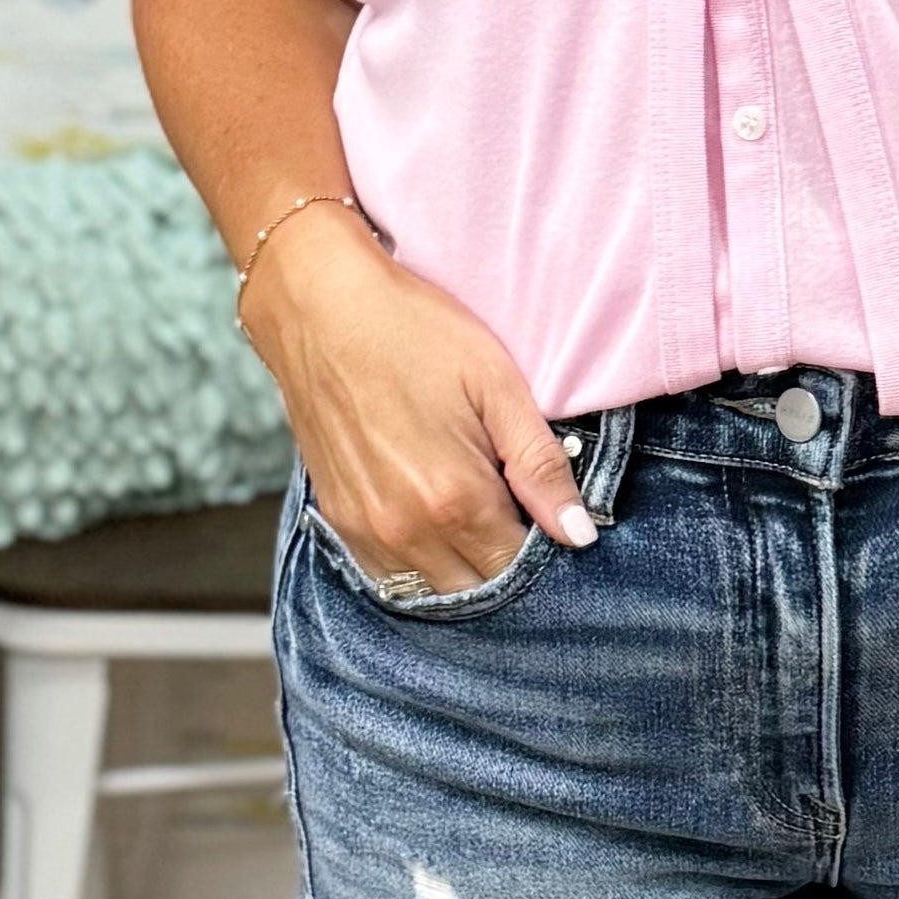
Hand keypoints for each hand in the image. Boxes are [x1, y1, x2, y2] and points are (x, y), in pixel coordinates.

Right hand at [239, 203, 594, 592]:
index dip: (544, 548)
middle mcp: (406, 530)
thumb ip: (541, 466)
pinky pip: (389, 576)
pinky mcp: (338, 519)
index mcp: (454, 498)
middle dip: (505, 564)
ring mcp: (365, 530)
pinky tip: (435, 523)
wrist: (319, 306)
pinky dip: (421, 565)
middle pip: (477, 589)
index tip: (546, 513)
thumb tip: (579, 534)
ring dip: (463, 570)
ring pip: (432, 591)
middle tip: (514, 511)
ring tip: (476, 514)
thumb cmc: (413, 332)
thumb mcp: (497, 385)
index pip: (519, 567)